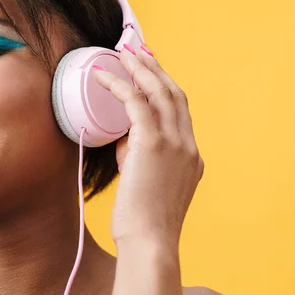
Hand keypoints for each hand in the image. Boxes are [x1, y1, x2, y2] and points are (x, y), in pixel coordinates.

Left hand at [94, 45, 203, 247]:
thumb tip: (125, 141)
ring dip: (141, 68)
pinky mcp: (153, 144)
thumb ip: (143, 160)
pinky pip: (136, 102)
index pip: (181, 112)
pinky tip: (103, 76)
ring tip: (124, 52)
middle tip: (138, 52)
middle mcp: (188, 145)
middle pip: (175, 94)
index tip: (152, 73)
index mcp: (192, 157)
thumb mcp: (152, 187)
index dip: (166, 88)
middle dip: (156, 69)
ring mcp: (175, 143)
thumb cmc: (144, 224)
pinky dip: (119, 85)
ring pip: (160, 91)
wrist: (151, 243)